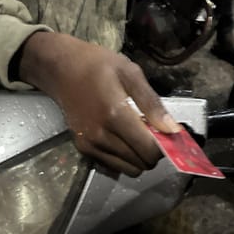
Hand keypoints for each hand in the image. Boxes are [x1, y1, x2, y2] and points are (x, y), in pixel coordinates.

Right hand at [19, 32, 180, 176]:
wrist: (61, 69)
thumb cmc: (97, 65)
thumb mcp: (129, 72)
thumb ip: (151, 102)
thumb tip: (172, 128)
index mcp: (115, 115)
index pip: (149, 149)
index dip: (164, 145)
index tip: (167, 131)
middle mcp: (101, 136)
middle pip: (141, 163)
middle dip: (153, 151)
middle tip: (153, 130)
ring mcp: (90, 145)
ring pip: (128, 169)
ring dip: (139, 156)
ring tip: (138, 132)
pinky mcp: (83, 149)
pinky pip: (113, 165)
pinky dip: (124, 158)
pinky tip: (124, 136)